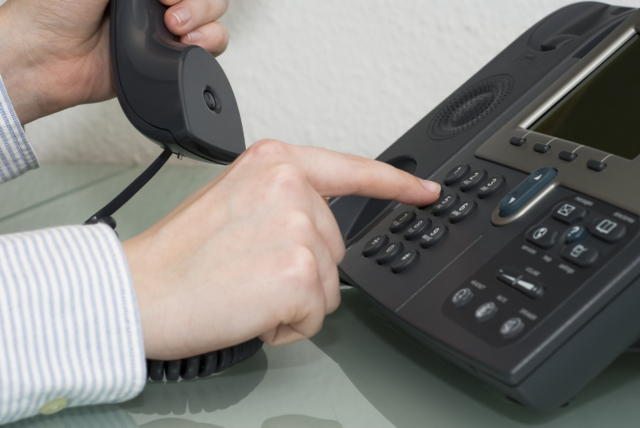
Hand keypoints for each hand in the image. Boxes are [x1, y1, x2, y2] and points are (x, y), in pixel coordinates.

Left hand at [0, 0, 228, 123]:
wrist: (46, 59)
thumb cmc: (54, 10)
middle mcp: (155, 1)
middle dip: (200, 4)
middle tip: (169, 12)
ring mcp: (165, 28)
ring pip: (214, 19)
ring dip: (207, 24)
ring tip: (177, 31)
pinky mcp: (168, 59)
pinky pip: (208, 50)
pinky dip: (208, 46)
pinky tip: (185, 47)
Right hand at [122, 140, 441, 359]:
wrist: (140, 292)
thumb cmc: (179, 255)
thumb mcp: (235, 199)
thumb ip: (283, 198)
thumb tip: (322, 223)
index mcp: (276, 162)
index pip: (353, 170)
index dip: (396, 184)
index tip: (425, 191)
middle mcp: (291, 187)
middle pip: (337, 245)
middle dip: (303, 268)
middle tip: (250, 269)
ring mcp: (298, 229)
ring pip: (330, 285)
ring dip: (294, 298)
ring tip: (246, 288)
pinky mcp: (299, 275)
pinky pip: (317, 315)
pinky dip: (286, 324)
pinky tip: (250, 308)